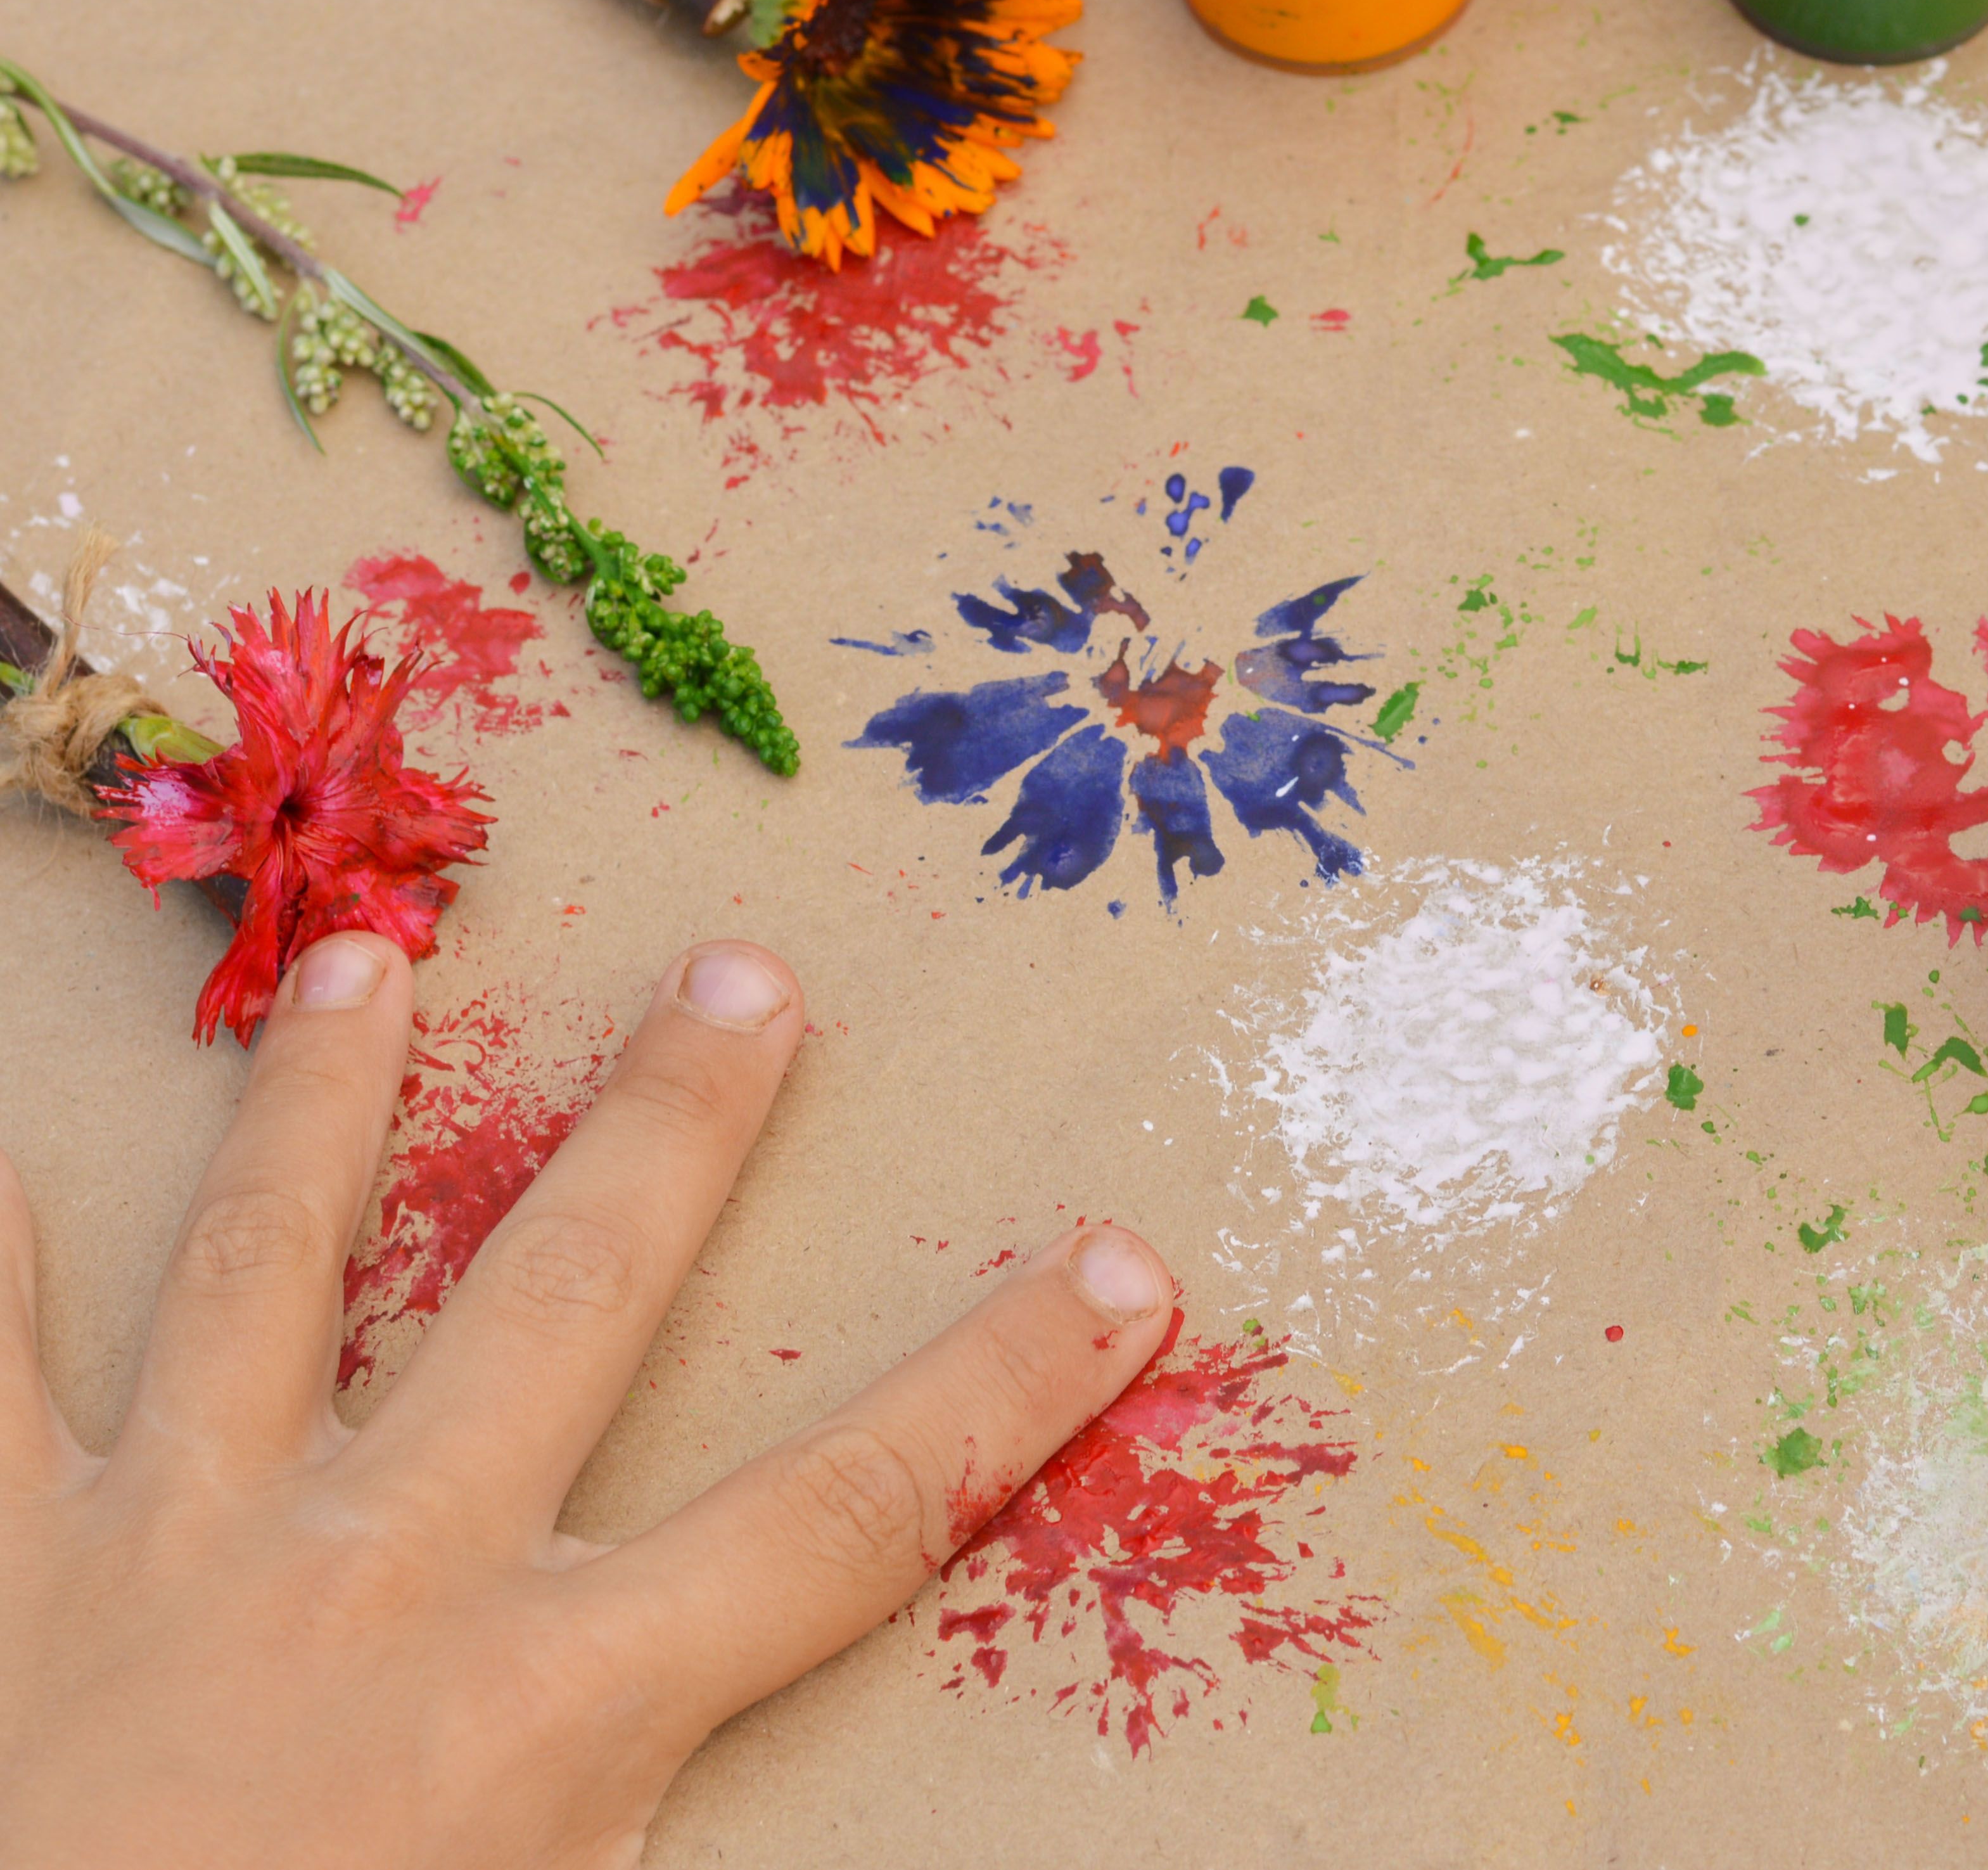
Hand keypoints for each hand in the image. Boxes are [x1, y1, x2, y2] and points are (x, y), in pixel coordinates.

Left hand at [0, 933, 1175, 1868]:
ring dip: (324, 1105)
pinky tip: (1, 1155)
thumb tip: (870, 1857)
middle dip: (673, 1130)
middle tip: (744, 978)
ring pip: (262, 1271)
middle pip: (569, 1300)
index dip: (1000, 1389)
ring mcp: (161, 1553)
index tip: (1120, 1273)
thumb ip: (663, 1841)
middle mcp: (374, 1583)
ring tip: (368, 963)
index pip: (844, 1518)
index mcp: (543, 1713)